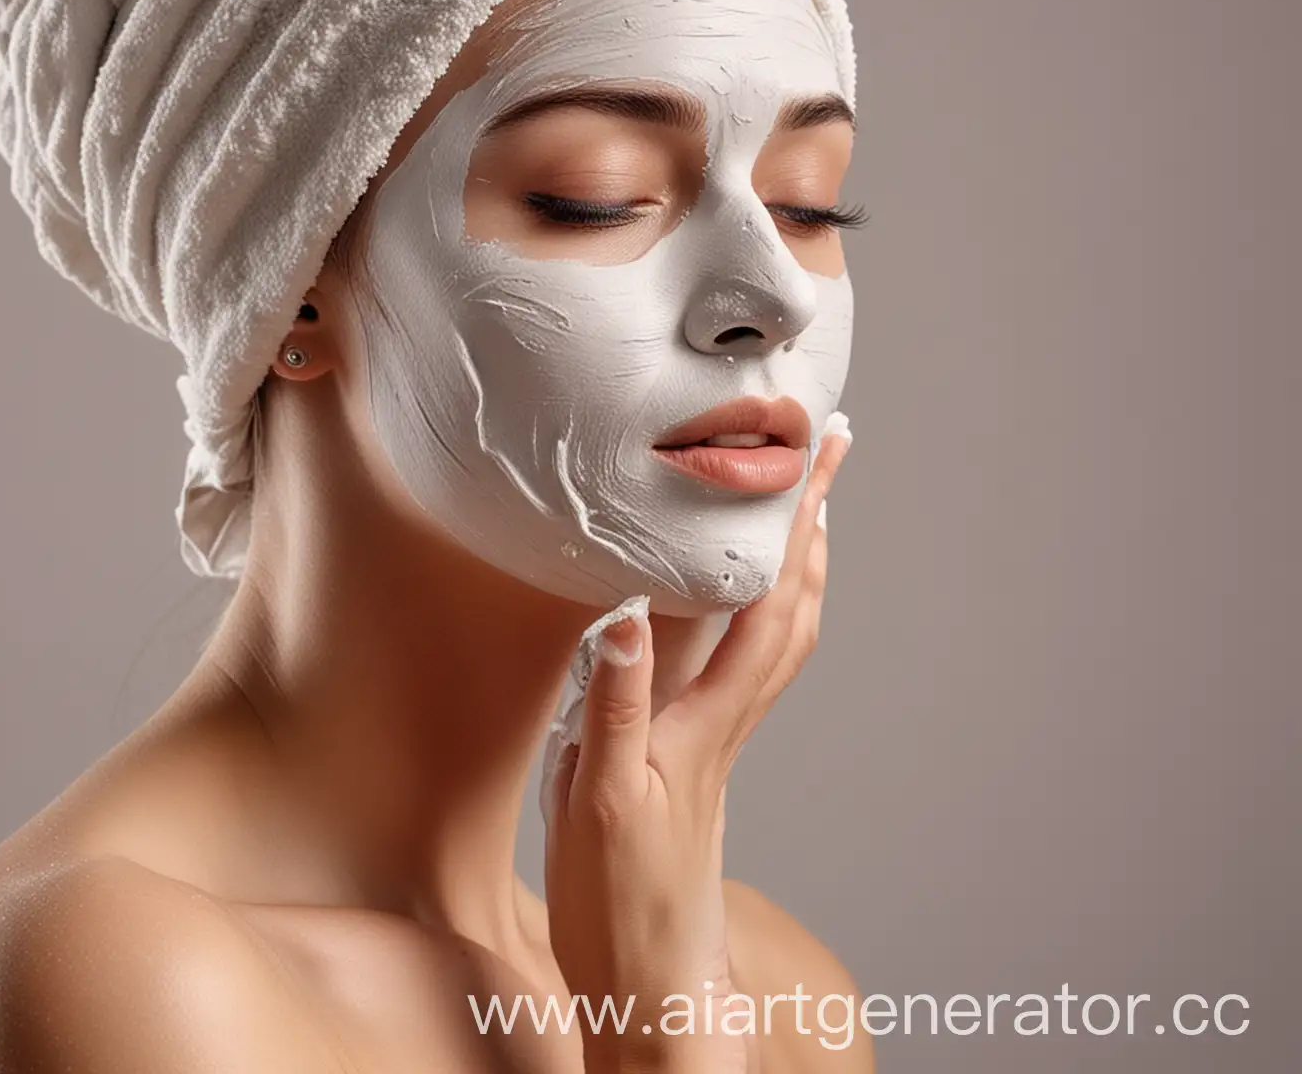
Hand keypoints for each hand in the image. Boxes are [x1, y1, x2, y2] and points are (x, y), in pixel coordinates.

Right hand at [542, 424, 851, 1073]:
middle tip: (832, 446)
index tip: (818, 451)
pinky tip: (737, 597)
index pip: (770, 600)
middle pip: (794, 600)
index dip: (796, 521)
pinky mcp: (700, 750)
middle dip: (816, 517)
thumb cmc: (622, 901)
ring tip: (805, 501)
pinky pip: (749, 658)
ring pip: (781, 629)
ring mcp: (720, 734)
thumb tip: (630, 610)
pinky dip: (764, 605)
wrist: (649, 983)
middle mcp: (729, 716)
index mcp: (710, 718)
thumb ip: (616, 703)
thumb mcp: (598, 796)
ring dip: (799, 555)